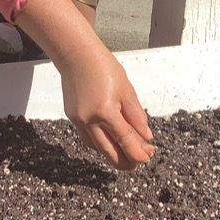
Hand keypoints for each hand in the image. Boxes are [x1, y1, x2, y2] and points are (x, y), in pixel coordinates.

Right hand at [16, 0, 154, 170]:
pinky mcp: (73, 118)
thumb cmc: (103, 67)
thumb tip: (145, 137)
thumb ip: (136, 116)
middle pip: (109, 152)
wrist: (76, 55)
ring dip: (112, 154)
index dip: (138, 153)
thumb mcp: (126, 90)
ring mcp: (78, 121)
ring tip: (126, 154)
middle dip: (125, 161)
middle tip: (138, 163)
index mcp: (106, 112)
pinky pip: (88, 139)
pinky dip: (100, 144)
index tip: (147, 158)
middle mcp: (89, 120)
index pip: (125, 140)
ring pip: (97, 148)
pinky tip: (110, 142)